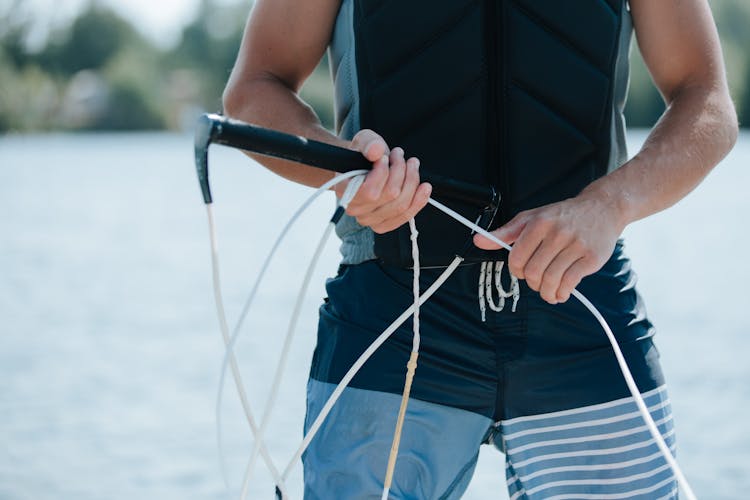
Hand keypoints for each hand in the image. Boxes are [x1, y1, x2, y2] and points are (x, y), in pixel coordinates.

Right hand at [335, 129, 431, 233]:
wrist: (361, 168)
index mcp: (344, 191)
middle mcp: (355, 210)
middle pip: (391, 196)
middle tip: (400, 155)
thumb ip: (368, 143)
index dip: (383, 172)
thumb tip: (377, 150)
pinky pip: (405, 216)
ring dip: (412, 181)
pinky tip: (424, 188)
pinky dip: (418, 201)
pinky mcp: (383, 224)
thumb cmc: (362, 155)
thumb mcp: (363, 141)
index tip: (385, 156)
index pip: (370, 191)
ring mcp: (369, 220)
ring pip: (401, 205)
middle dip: (401, 171)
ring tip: (412, 164)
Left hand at [473, 195, 625, 303]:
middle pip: (533, 271)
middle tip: (536, 282)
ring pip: (551, 280)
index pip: (517, 257)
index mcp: (539, 222)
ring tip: (547, 291)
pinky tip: (560, 293)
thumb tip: (478, 241)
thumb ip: (505, 233)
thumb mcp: (531, 218)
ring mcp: (576, 245)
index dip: (516, 270)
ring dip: (546, 292)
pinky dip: (561, 293)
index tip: (522, 272)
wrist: (602, 208)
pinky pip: (570, 283)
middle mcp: (557, 232)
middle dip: (531, 283)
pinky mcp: (591, 258)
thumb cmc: (562, 216)